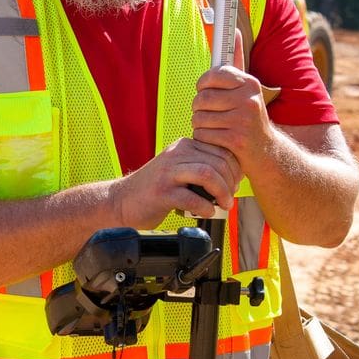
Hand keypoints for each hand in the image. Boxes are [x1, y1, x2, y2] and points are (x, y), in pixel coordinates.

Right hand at [109, 137, 239, 228]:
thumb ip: (201, 166)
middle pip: (217, 162)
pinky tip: (207, 212)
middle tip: (231, 198)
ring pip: (207, 175)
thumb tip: (234, 176)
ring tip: (225, 205)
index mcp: (184, 146)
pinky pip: (192, 197)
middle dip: (230, 182)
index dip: (235, 168)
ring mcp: (168, 172)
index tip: (236, 184)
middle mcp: (176, 154)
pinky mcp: (161, 192)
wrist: (122, 201)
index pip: (220, 150)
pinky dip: (205, 207)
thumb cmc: (156, 189)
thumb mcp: (179, 169)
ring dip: (222, 193)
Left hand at [190, 65, 272, 173]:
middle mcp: (249, 100)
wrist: (266, 152)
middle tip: (206, 112)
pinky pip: (203, 134)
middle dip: (198, 107)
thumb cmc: (249, 116)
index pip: (214, 75)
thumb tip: (234, 31)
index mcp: (250, 84)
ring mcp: (243, 121)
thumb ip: (237, 60)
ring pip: (199, 117)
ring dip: (199, 124)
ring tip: (211, 126)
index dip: (203, 83)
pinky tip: (214, 139)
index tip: (204, 89)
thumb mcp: (247, 89)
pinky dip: (203, 138)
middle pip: (202, 98)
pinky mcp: (236, 140)